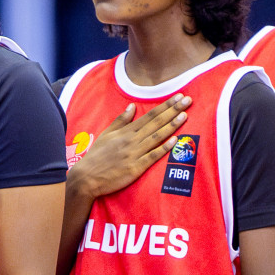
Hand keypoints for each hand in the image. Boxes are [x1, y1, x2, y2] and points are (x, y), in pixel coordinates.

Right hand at [67, 95, 189, 200]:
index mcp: (126, 131)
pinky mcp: (136, 168)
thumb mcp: (106, 134)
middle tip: (188, 100)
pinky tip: (174, 140)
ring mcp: (134, 153)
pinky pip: (152, 156)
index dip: (165, 105)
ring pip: (157, 137)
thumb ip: (121, 120)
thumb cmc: (97, 156)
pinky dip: (164, 148)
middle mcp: (132, 140)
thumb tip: (132, 106)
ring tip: (185, 115)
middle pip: (156, 122)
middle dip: (173, 110)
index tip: (178, 96)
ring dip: (172, 125)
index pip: (150, 115)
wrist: (87, 177)